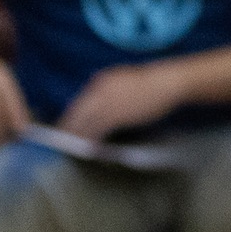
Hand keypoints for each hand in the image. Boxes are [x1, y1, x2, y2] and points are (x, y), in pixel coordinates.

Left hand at [59, 62, 186, 140]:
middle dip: (69, 130)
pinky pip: (98, 131)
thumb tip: (93, 108)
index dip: (69, 118)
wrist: (169, 82)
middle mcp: (99, 91)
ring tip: (73, 149)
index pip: (78, 103)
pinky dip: (92, 141)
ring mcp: (107, 103)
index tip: (63, 129)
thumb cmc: (149, 84)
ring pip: (85, 124)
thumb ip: (105, 92)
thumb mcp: (122, 81)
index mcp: (100, 81)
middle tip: (61, 143)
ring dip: (79, 138)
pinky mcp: (116, 115)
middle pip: (77, 114)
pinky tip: (90, 149)